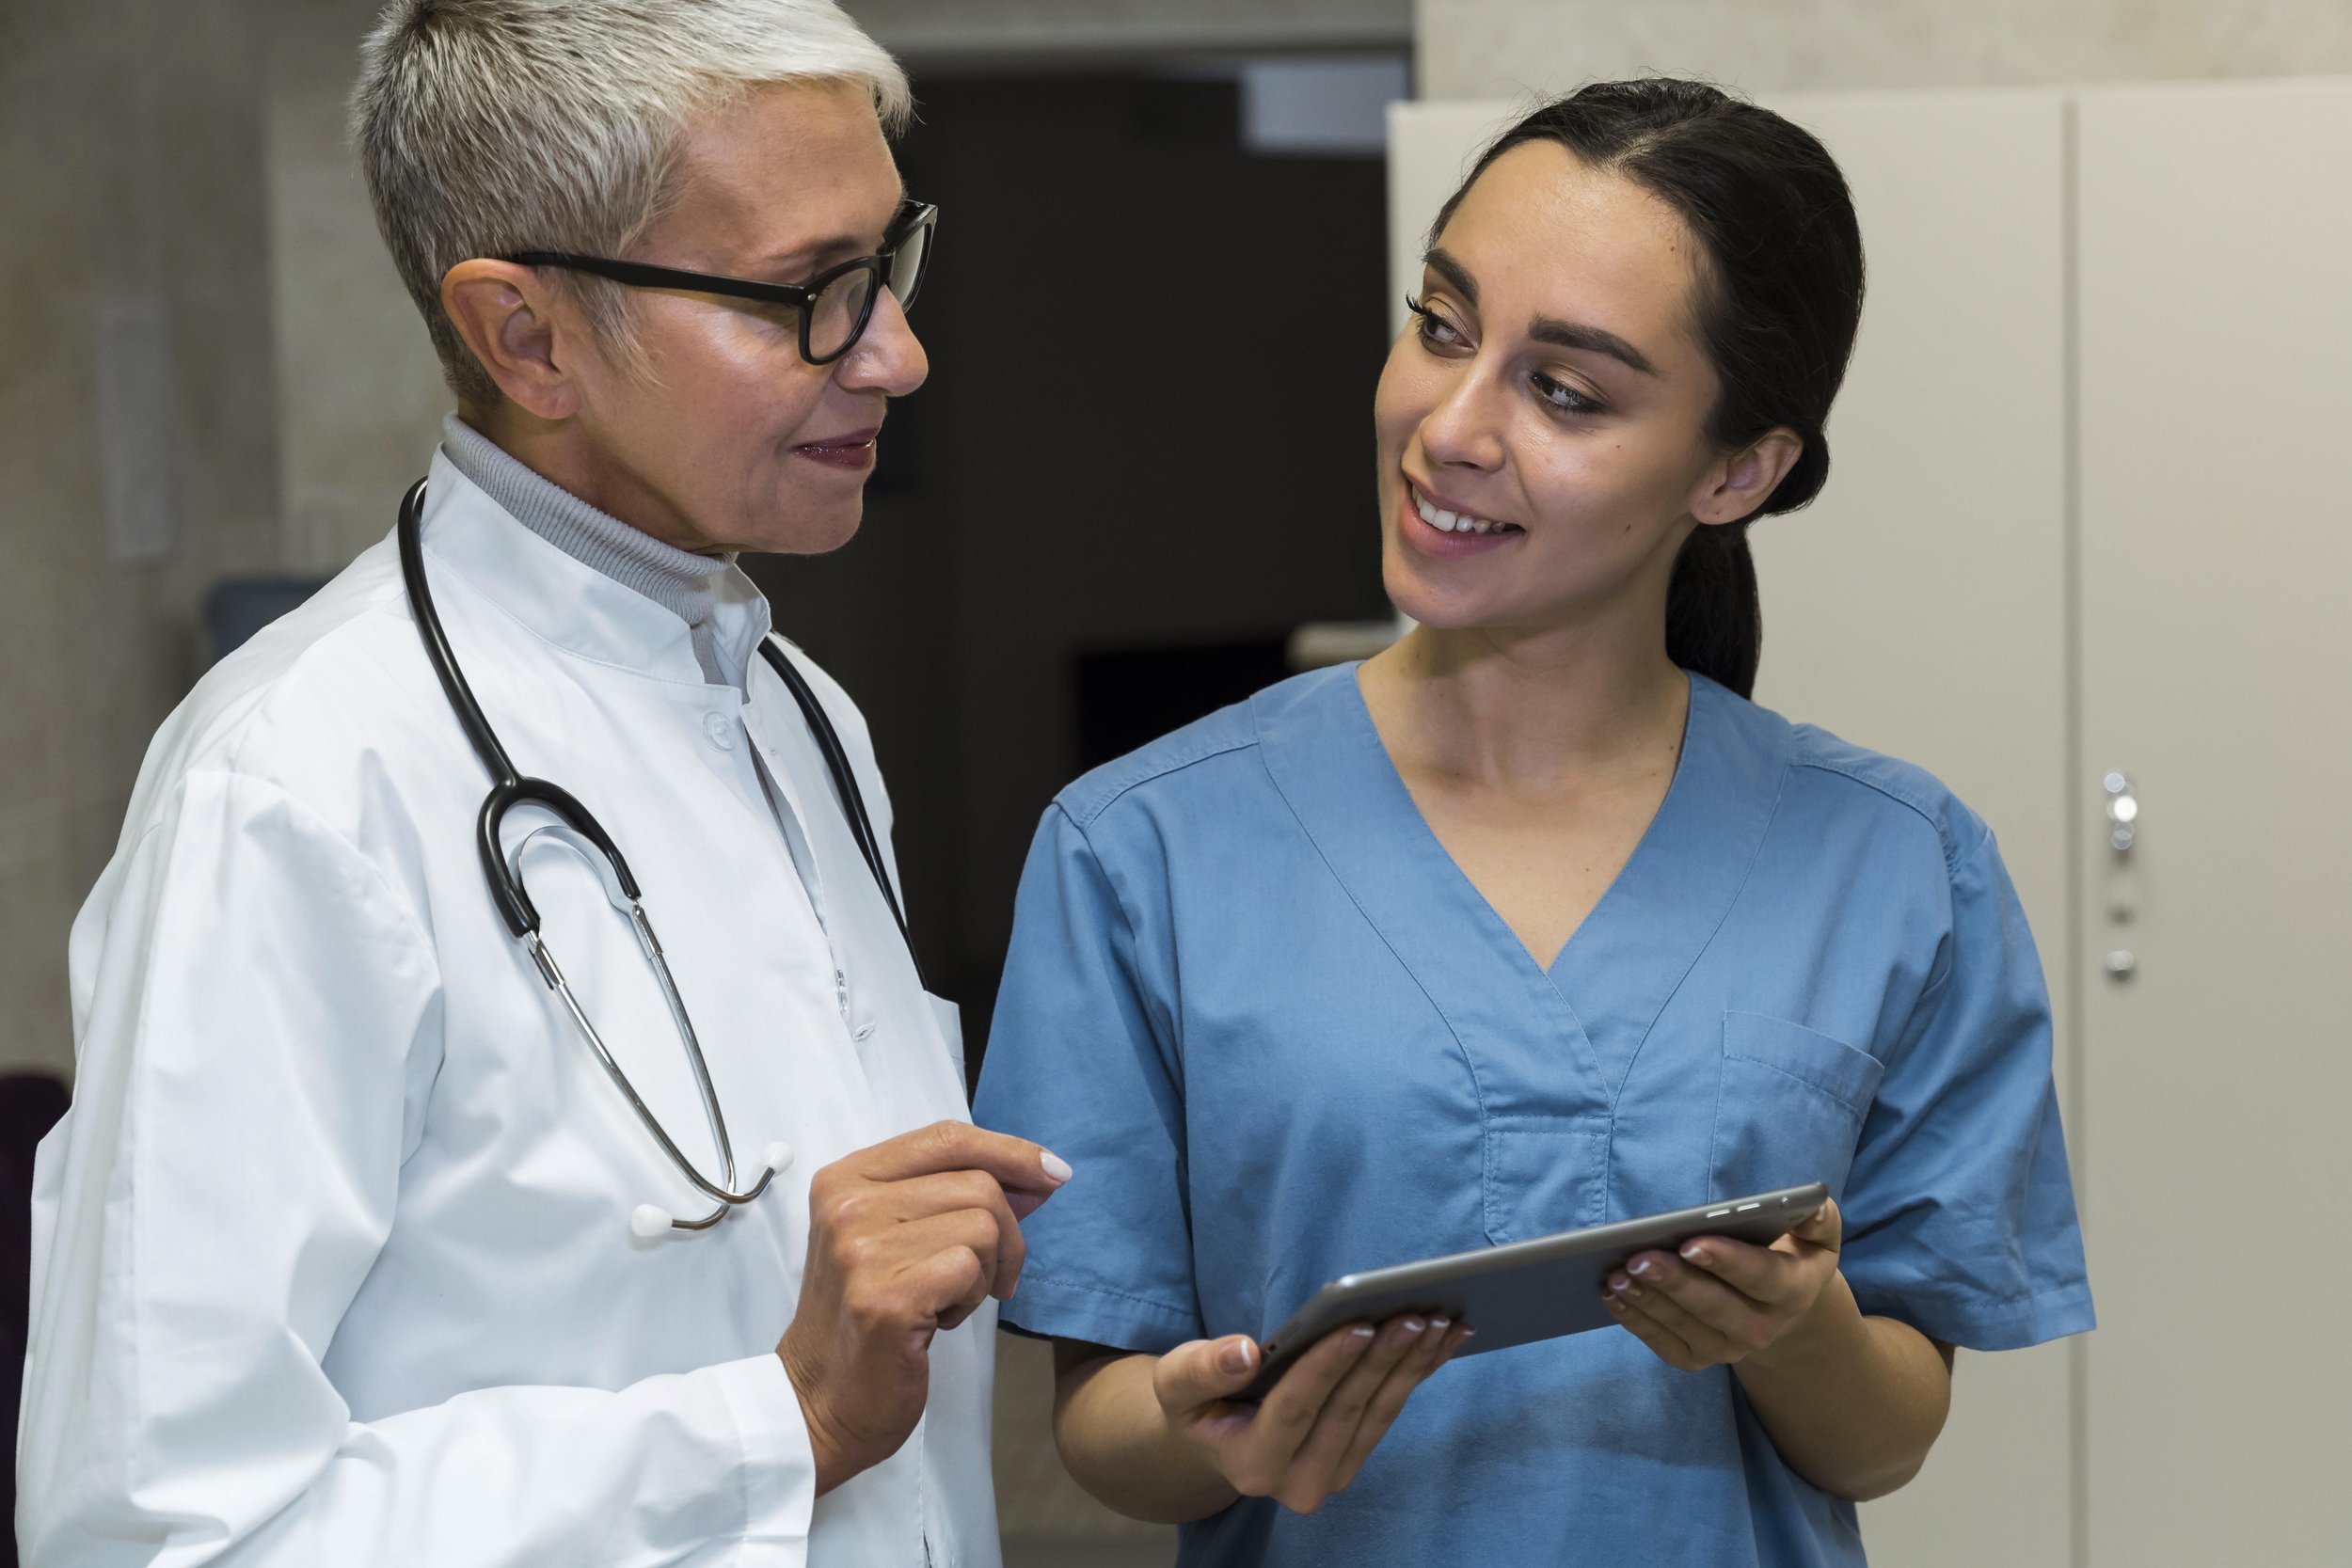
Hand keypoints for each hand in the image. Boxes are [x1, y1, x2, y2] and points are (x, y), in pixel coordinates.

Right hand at [779, 1121, 1070, 1493]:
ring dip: (986, 1272)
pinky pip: (971, 1269)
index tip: (1053, 1173)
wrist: (820, 1400)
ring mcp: (861, 1250)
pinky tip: (938, 1321)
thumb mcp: (901, 1238)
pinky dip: (972, 1298)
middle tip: (987, 1280)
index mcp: (846, 1178)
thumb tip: (1040, 1175)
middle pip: (978, 1183)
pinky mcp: (885, 1298)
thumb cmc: (869, 1317)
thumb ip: (959, 1197)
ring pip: (983, 1226)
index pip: (947, 1137)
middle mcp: (847, 1204)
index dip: (1009, 1151)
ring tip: (947, 1301)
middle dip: (1007, 1235)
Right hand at [1151, 1314, 1470, 1514]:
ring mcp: (1331, 1474)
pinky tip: (1445, 1338)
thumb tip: (1244, 1352)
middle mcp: (1296, 1483)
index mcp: (1250, 1464)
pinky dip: (1419, 1371)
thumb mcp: (1178, 1381)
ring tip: (1439, 1319)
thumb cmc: (1198, 1399)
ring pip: (1378, 1412)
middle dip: (1383, 1359)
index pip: (1296, 1408)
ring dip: (1412, 1364)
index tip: (1360, 1324)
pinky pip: (1391, 1411)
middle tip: (1415, 1314)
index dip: (1329, 1365)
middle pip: (1347, 1411)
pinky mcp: (1354, 1457)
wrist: (1216, 1434)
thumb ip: (1201, 1369)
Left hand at [1603, 1200, 1843, 1372]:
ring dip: (1647, 1302)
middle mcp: (1763, 1328)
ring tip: (1617, 1273)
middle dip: (1674, 1281)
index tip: (1690, 1242)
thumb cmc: (1790, 1256)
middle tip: (1637, 1257)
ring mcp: (1729, 1348)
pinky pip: (1664, 1345)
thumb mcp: (1816, 1238)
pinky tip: (1612, 1295)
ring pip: (1684, 1327)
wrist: (1783, 1308)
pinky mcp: (1699, 1358)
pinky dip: (1636, 1322)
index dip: (1725, 1260)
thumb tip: (1813, 1202)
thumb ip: (1819, 1219)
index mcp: (1792, 1291)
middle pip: (1713, 1306)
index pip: (1760, 1277)